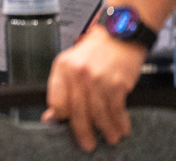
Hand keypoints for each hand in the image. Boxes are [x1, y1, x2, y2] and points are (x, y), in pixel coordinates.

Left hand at [44, 26, 145, 150]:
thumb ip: (63, 87)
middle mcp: (78, 73)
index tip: (67, 124)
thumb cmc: (97, 48)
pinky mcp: (117, 83)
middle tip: (88, 143)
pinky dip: (120, 121)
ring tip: (111, 137)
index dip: (61, 115)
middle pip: (78, 111)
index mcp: (63, 67)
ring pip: (98, 114)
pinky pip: (117, 109)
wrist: (120, 32)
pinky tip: (122, 126)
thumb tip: (53, 115)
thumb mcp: (72, 63)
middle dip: (83, 131)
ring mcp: (98, 79)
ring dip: (106, 129)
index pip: (57, 100)